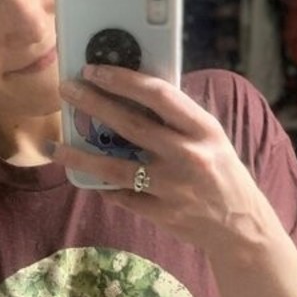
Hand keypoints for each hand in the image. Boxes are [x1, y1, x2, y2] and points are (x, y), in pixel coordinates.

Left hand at [54, 65, 263, 254]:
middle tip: (67, 90)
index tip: (95, 70)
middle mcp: (188, 156)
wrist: (241, 226)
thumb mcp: (211, 138)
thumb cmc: (221, 173)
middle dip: (93, 103)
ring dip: (80, 155)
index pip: (158, 95)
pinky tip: (88, 177)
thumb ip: (178, 119)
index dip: (123, 80)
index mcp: (203, 130)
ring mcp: (173, 188)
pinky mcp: (162, 214)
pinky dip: (103, 186)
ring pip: (114, 168)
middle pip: (130, 125)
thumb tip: (132, 93)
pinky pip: (122, 196)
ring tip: (55, 145)